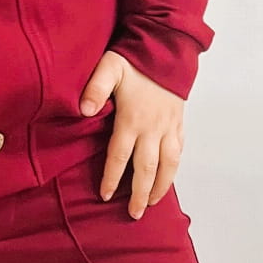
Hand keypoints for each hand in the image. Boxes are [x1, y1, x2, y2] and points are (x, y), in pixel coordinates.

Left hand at [79, 50, 184, 217]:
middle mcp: (153, 128)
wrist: (168, 48)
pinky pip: (179, 150)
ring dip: (160, 186)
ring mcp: (169, 126)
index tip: (105, 195)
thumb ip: (95, 88)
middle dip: (139, 193)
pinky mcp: (179, 122)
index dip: (112, 178)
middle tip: (133, 214)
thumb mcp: (110, 67)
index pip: (120, 156)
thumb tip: (83, 110)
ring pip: (168, 164)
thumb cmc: (136, 59)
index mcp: (133, 119)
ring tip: (152, 202)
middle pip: (146, 169)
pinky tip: (168, 177)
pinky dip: (174, 167)